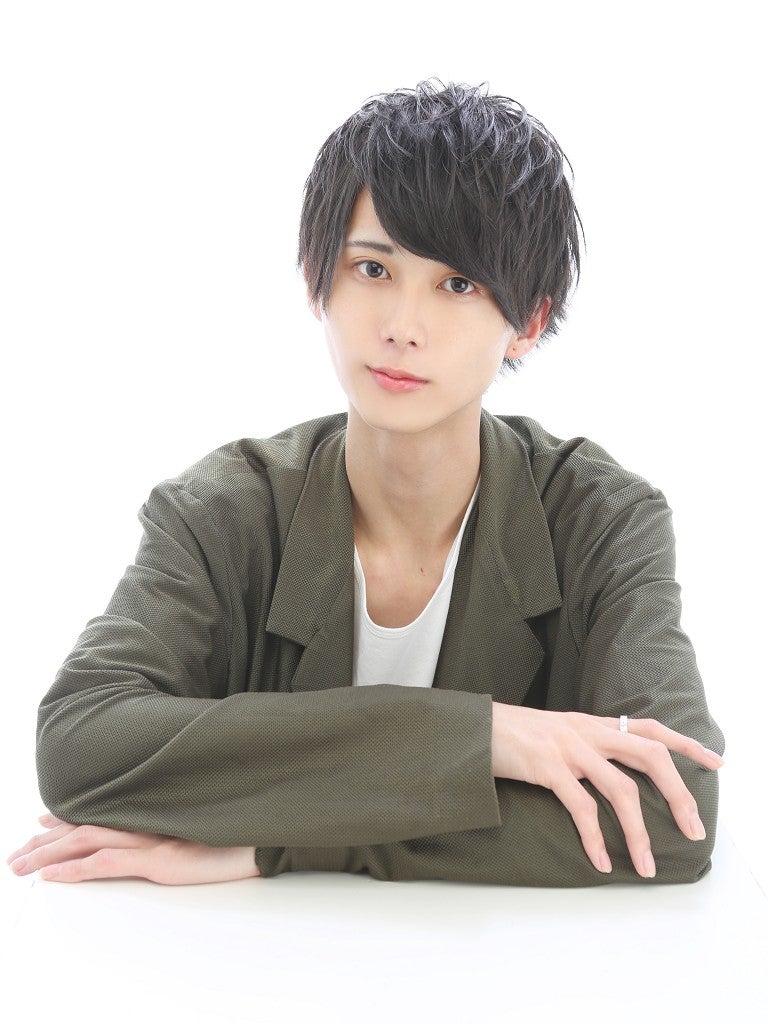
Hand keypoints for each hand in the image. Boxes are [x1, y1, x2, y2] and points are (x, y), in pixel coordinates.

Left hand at [7, 813, 260, 884]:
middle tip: (19, 848)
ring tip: (19, 864)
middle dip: (49, 838)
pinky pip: (105, 864)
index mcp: (161, 808)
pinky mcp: (160, 859)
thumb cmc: (247, 824)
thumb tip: (172, 822)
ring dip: (47, 853)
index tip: (46, 818)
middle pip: (88, 824)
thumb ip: (185, 814)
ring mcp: (154, 837)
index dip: (72, 815)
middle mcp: (152, 818)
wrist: (270, 833)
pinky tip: (49, 876)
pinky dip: (73, 870)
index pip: (107, 809)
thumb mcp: (211, 816)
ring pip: (86, 842)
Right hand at [490, 704, 723, 877]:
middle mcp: (588, 730)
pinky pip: (582, 808)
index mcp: (592, 723)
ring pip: (622, 789)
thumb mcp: (556, 732)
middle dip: (678, 794)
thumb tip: (611, 775)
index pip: (650, 728)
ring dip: (640, 832)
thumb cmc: (513, 735)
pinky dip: (596, 838)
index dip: (685, 744)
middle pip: (650, 756)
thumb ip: (585, 746)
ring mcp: (569, 747)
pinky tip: (602, 861)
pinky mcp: (548, 766)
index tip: (715, 763)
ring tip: (647, 865)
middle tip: (693, 829)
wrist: (473, 727)